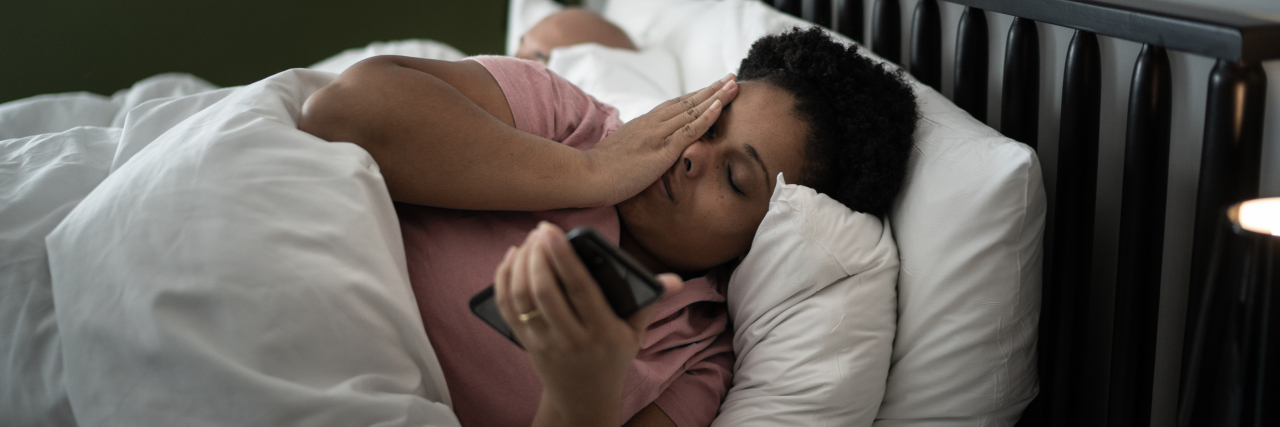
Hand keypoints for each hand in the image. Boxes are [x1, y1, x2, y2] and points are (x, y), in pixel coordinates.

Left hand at [494, 222, 683, 425]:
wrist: (584, 399)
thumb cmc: (612, 359)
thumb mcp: (634, 334)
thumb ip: (650, 302)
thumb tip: (675, 280)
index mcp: (602, 332)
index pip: (580, 289)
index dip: (564, 258)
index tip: (552, 232)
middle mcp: (570, 338)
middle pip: (546, 292)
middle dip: (539, 256)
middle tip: (541, 230)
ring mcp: (544, 342)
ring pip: (523, 298)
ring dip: (521, 265)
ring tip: (529, 241)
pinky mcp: (526, 343)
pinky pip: (507, 308)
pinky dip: (503, 280)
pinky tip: (511, 258)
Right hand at [586, 75, 738, 205]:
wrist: (585, 175)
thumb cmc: (599, 171)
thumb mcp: (622, 154)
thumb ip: (636, 149)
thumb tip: (642, 153)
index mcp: (643, 125)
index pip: (675, 107)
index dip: (695, 97)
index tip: (712, 89)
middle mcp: (652, 124)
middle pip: (687, 102)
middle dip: (711, 89)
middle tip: (731, 78)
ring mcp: (657, 135)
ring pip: (692, 111)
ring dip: (716, 96)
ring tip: (734, 84)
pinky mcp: (661, 150)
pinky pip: (689, 130)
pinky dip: (707, 117)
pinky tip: (721, 106)